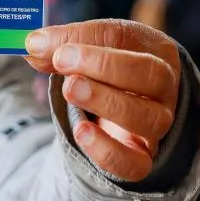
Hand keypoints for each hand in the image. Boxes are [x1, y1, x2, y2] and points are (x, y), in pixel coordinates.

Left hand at [24, 20, 179, 181]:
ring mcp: (158, 124)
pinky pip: (135, 163)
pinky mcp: (143, 157)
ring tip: (70, 90)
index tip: (47, 44)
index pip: (125, 37)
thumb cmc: (104, 70)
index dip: (85, 39)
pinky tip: (81, 131)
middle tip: (62, 61)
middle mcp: (165, 87)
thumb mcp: (87, 50)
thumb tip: (34, 45)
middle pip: (151, 74)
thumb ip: (61, 46)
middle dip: (104, 65)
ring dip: (106, 102)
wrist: (118, 110)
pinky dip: (107, 150)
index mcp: (155, 49)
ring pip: (148, 117)